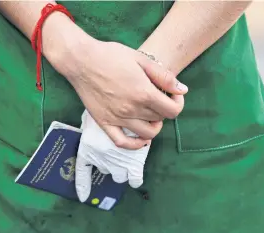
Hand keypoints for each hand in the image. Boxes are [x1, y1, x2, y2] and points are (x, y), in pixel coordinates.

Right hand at [56, 39, 187, 149]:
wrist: (81, 60)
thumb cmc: (111, 55)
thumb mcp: (141, 59)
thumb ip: (164, 76)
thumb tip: (182, 90)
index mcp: (144, 93)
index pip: (173, 110)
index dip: (178, 103)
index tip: (173, 95)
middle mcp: (132, 110)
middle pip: (160, 119)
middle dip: (165, 109)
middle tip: (158, 97)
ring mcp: (118, 119)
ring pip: (147, 134)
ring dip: (154, 126)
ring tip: (150, 114)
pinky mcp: (105, 123)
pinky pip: (122, 142)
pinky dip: (135, 145)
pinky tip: (141, 139)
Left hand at [75, 110, 150, 201]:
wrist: (115, 95)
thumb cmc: (100, 102)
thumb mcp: (91, 114)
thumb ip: (92, 125)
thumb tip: (93, 126)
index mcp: (87, 148)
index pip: (82, 172)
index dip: (83, 186)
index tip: (83, 197)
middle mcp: (101, 158)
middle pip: (106, 171)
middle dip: (112, 164)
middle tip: (118, 153)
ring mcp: (117, 160)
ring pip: (120, 175)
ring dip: (124, 168)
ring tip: (130, 157)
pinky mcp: (133, 160)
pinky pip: (134, 177)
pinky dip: (135, 177)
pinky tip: (137, 173)